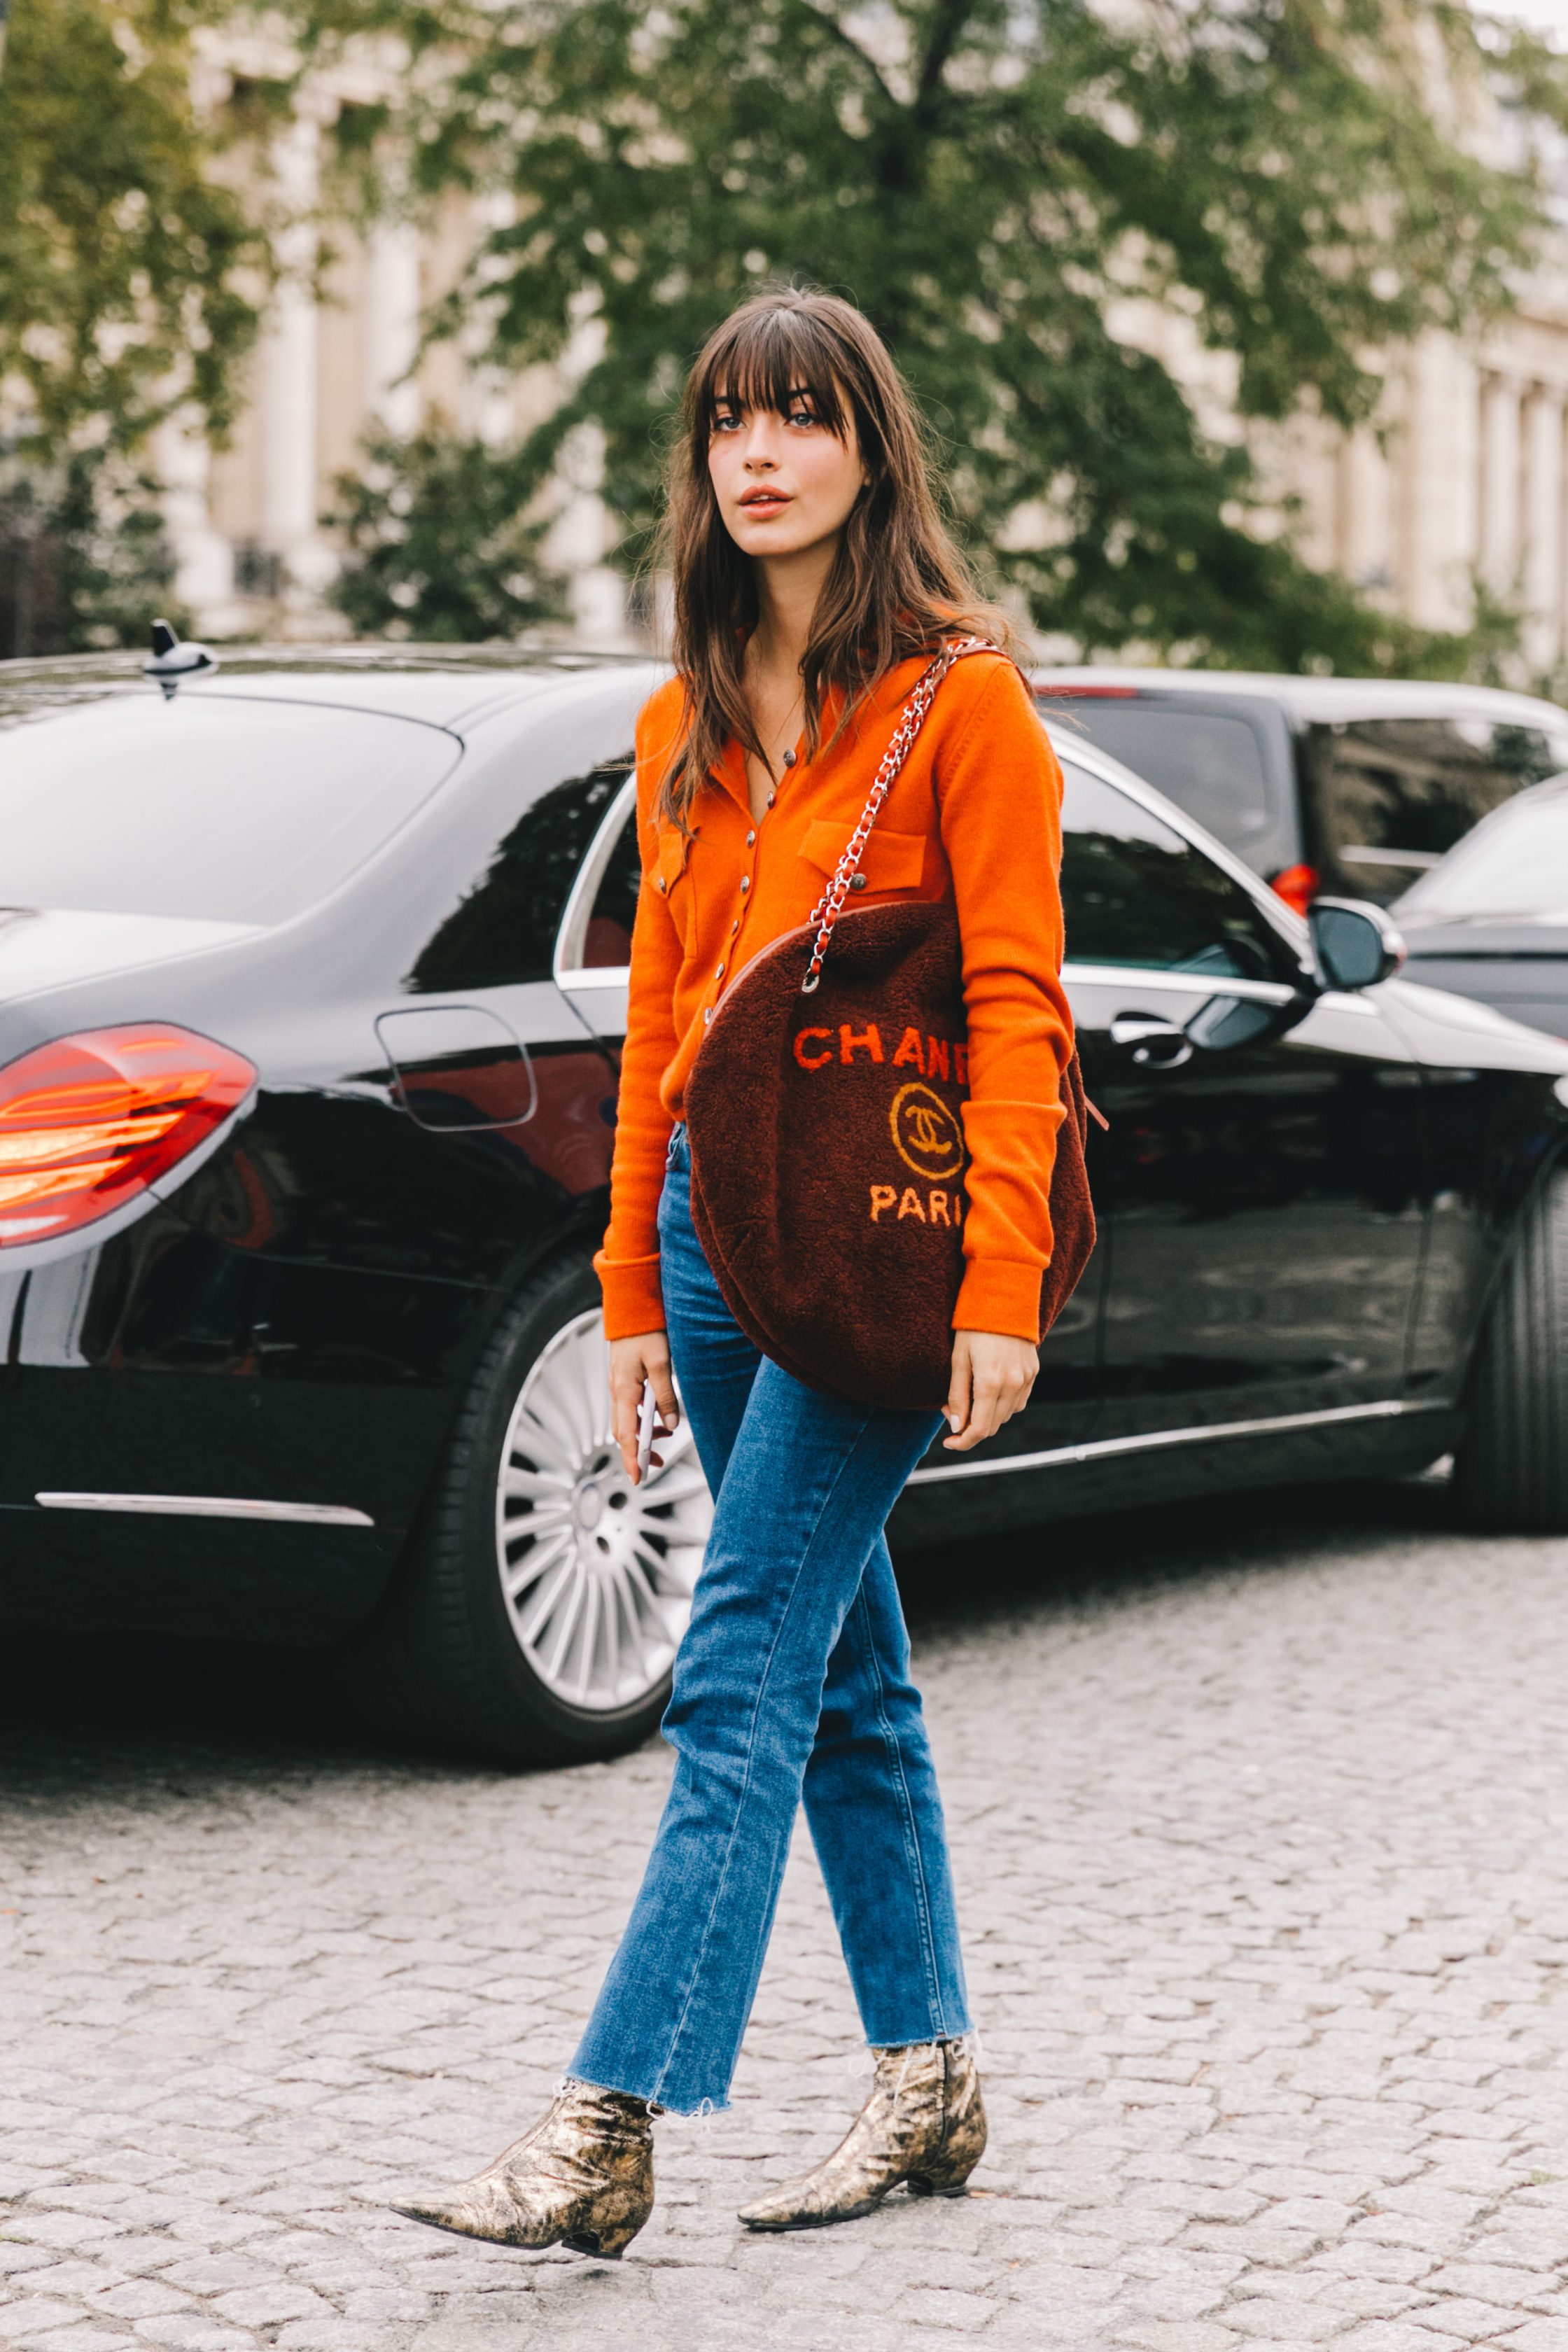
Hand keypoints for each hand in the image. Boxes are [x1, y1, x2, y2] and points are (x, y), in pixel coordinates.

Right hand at [610, 1329, 678, 1483]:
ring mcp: (618, 1386)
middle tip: (656, 1464)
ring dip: (642, 1435)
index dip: (632, 1458)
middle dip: (638, 1451)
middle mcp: (617, 1391)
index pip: (626, 1434)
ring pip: (626, 1421)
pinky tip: (658, 1418)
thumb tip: (670, 1424)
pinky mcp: (623, 1381)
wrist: (632, 1308)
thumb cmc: (645, 1331)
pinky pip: (629, 1408)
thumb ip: (665, 1396)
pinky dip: (642, 1419)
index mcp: (624, 1390)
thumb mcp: (660, 1363)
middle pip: (623, 1432)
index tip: (638, 1478)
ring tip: (664, 1438)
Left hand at [943, 1331, 1037, 1450]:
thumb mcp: (958, 1359)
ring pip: (1006, 1416)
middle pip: (993, 1426)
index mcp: (991, 1382)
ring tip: (970, 1398)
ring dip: (987, 1416)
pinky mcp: (1033, 1373)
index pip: (979, 1429)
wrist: (1004, 1298)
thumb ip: (957, 1396)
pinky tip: (989, 1393)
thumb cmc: (974, 1326)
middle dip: (971, 1428)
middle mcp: (1013, 1384)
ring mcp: (1026, 1379)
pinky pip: (1018, 1402)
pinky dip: (1003, 1405)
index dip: (963, 1441)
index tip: (949, 1441)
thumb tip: (955, 1425)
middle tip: (953, 1413)